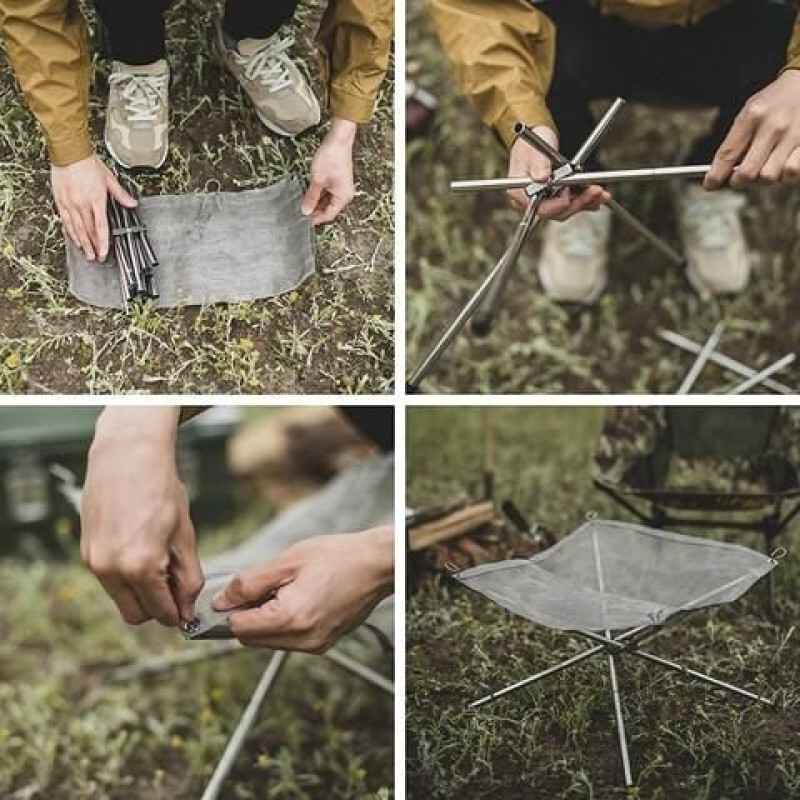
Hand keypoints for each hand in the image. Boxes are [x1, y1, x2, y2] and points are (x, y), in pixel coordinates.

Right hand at [51, 155, 136, 261]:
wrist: (68, 152)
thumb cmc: (88, 164)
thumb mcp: (109, 179)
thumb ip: (121, 195)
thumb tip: (132, 204)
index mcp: (96, 200)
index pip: (101, 227)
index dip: (103, 243)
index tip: (104, 253)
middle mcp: (82, 205)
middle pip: (88, 231)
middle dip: (93, 246)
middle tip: (96, 258)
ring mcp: (70, 204)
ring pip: (76, 229)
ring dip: (82, 243)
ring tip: (86, 253)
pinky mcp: (60, 201)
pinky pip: (65, 221)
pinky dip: (70, 232)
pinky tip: (74, 239)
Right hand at [80, 407, 203, 626]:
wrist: (128, 456)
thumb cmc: (161, 490)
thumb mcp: (185, 535)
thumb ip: (188, 577)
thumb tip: (187, 609)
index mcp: (140, 566)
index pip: (161, 613)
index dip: (178, 613)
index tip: (187, 607)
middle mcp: (111, 569)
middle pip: (136, 615)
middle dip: (157, 607)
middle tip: (175, 584)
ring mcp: (94, 561)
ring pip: (120, 599)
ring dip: (140, 592)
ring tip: (159, 560)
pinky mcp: (86, 552)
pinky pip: (108, 580)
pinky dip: (126, 576)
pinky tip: (141, 548)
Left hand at [213, 526, 393, 652]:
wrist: (376, 564)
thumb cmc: (337, 557)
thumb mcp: (287, 562)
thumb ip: (248, 583)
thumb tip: (220, 601)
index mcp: (290, 619)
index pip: (237, 628)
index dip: (232, 607)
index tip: (241, 589)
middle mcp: (303, 640)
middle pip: (250, 638)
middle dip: (249, 614)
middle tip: (269, 585)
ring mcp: (315, 644)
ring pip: (269, 640)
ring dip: (267, 618)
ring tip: (289, 589)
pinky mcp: (323, 643)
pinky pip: (289, 639)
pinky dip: (285, 622)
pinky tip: (301, 597)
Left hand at [301, 117, 356, 224]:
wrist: (338, 140)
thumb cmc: (331, 158)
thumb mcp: (317, 180)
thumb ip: (311, 197)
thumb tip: (305, 211)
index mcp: (343, 197)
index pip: (329, 215)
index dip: (316, 218)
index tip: (304, 220)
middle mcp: (345, 194)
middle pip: (329, 208)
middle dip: (315, 210)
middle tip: (301, 210)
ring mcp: (342, 188)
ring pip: (327, 200)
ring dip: (316, 202)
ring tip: (303, 201)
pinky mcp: (338, 181)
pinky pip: (328, 192)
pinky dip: (319, 194)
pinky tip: (309, 193)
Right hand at [507, 126, 610, 219]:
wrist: (534, 140)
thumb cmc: (529, 145)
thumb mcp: (533, 151)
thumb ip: (538, 164)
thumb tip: (542, 178)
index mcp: (520, 194)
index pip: (540, 208)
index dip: (557, 205)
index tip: (569, 196)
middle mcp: (532, 202)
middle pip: (556, 212)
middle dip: (577, 203)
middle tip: (594, 191)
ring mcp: (545, 201)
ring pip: (567, 210)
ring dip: (585, 202)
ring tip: (601, 193)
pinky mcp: (556, 198)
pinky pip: (572, 204)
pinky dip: (586, 200)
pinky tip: (599, 196)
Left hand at [706, 70, 799, 189]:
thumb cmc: (775, 101)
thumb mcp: (750, 111)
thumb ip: (736, 140)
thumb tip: (722, 171)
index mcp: (752, 116)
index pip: (728, 154)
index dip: (715, 175)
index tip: (710, 185)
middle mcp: (773, 127)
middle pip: (747, 172)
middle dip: (739, 180)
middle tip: (741, 176)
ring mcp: (794, 135)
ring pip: (769, 177)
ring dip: (765, 178)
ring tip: (766, 167)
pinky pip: (792, 174)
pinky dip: (785, 176)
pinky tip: (783, 166)